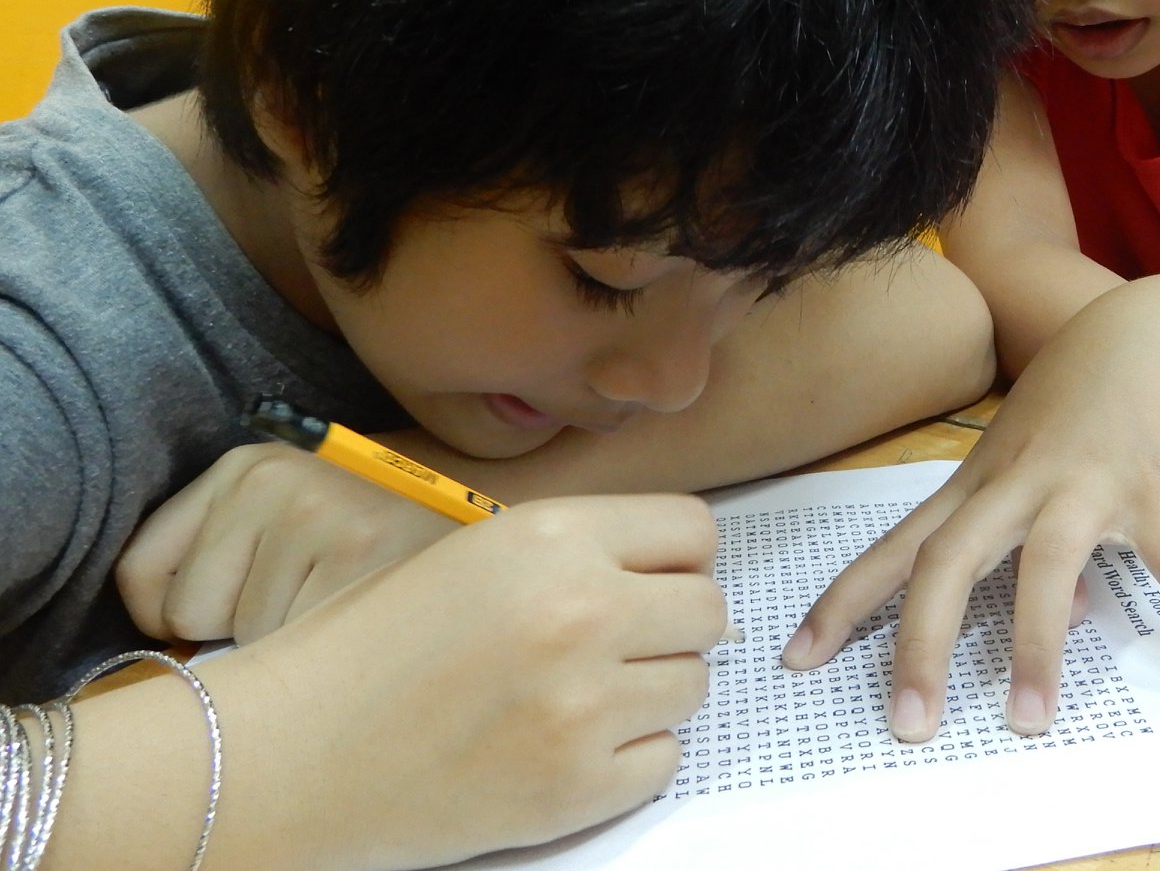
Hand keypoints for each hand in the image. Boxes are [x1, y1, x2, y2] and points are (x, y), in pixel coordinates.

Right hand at [73, 495, 725, 870]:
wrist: (291, 752)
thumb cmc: (370, 643)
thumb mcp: (476, 553)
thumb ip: (576, 550)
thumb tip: (670, 568)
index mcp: (554, 536)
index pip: (694, 530)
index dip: (678, 555)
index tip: (653, 577)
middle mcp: (583, 611)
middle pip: (709, 610)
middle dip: (673, 626)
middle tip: (620, 644)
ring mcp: (584, 705)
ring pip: (693, 687)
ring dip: (652, 692)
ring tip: (581, 695)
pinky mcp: (576, 788)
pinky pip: (664, 760)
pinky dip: (628, 758)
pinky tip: (567, 746)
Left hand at [116, 441, 456, 642]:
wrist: (501, 529)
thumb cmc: (380, 545)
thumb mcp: (289, 520)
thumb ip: (223, 557)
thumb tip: (166, 639)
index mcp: (246, 465)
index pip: (142, 574)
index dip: (179, 615)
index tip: (234, 611)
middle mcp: (274, 477)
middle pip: (187, 615)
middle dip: (241, 627)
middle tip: (316, 596)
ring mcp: (318, 513)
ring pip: (243, 641)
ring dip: (292, 641)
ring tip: (351, 602)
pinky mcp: (359, 557)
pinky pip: (295, 654)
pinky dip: (328, 658)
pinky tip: (370, 617)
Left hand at [782, 294, 1159, 742]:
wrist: (1140, 329)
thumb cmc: (1068, 406)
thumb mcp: (1021, 464)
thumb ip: (1017, 537)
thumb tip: (1056, 618)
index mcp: (974, 484)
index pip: (895, 547)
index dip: (842, 602)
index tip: (795, 660)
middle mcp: (1015, 485)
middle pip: (948, 559)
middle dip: (922, 641)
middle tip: (909, 724)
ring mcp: (1082, 485)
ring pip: (1044, 565)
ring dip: (1035, 644)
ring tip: (1028, 721)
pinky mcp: (1152, 489)